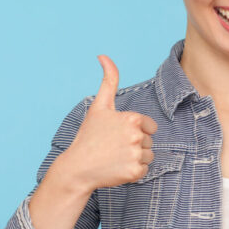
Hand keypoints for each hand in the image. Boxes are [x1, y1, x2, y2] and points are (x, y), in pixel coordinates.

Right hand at [44, 55, 159, 194]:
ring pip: (148, 156)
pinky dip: (133, 171)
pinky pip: (144, 170)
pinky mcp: (135, 173)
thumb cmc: (89, 136)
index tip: (118, 133)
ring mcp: (136, 155)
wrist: (78, 167)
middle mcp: (137, 136)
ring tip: (115, 157)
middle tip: (114, 147)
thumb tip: (103, 55)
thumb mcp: (99, 106)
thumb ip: (108, 80)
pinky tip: (117, 168)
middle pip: (149, 141)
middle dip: (135, 144)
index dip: (136, 130)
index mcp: (132, 118)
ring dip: (135, 158)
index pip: (150, 126)